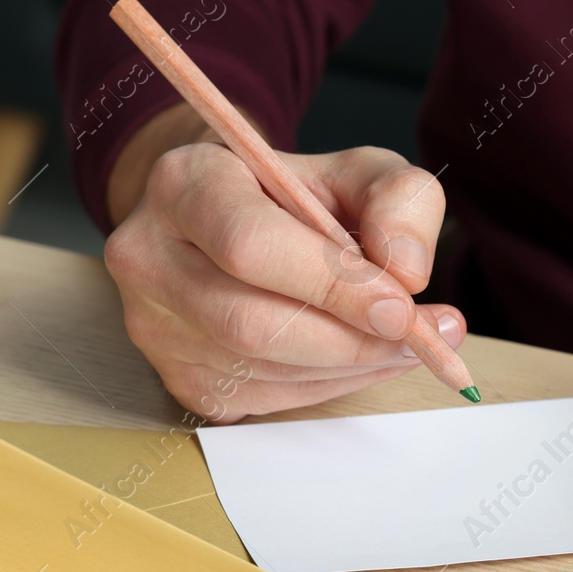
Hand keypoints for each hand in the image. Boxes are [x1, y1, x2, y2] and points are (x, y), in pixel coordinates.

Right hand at [105, 131, 463, 421]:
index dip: (333, 285)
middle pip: (254, 323)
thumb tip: (408, 272)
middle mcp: (149, 256)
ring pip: (263, 370)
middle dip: (353, 339)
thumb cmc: (297, 196)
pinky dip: (329, 384)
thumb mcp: (359, 172)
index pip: (251, 245)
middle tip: (423, 337)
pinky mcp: (178, 378)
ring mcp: (154, 326)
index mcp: (184, 184)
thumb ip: (400, 201)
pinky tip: (360, 356)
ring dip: (351, 366)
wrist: (235, 223)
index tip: (402, 307)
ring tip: (404, 342)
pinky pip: (265, 398)